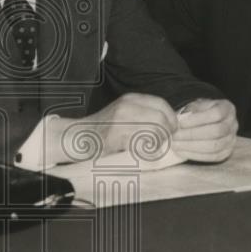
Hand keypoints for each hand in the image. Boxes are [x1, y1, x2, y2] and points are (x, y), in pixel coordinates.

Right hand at [46, 92, 177, 164]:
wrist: (78, 136)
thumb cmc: (104, 129)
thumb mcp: (125, 113)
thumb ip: (145, 114)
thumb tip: (171, 125)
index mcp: (131, 99)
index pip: (162, 105)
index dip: (171, 120)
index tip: (171, 132)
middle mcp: (127, 106)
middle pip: (161, 119)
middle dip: (166, 134)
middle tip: (162, 144)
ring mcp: (121, 120)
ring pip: (153, 132)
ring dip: (156, 144)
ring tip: (149, 149)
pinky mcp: (115, 135)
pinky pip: (140, 143)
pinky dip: (144, 151)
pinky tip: (138, 153)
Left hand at [172, 98, 237, 162]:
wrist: (208, 122)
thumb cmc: (200, 112)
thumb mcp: (196, 105)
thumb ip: (190, 110)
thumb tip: (181, 121)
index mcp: (227, 108)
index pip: (216, 114)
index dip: (197, 119)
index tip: (180, 123)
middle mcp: (233, 124)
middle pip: (216, 131)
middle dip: (192, 135)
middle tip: (175, 136)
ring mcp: (232, 139)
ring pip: (215, 146)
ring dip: (192, 147)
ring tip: (176, 145)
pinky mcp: (227, 152)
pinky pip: (213, 156)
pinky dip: (196, 155)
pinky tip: (182, 152)